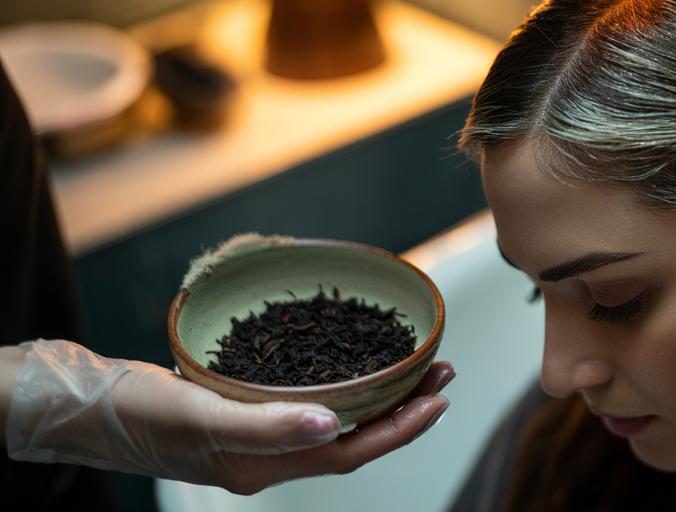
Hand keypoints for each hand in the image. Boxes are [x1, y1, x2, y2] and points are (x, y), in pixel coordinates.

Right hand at [5, 339, 453, 494]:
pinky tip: (349, 360)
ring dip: (376, 394)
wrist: (85, 408)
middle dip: (402, 408)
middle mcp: (268, 455)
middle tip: (441, 370)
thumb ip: (267, 425)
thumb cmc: (137, 414)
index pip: (351, 453)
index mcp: (265, 465)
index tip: (440, 397)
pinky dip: (337, 384)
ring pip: (333, 420)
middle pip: (352, 438)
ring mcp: (255, 436)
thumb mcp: (201, 414)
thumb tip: (334, 427)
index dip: (400, 428)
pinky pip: (305, 404)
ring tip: (412, 363)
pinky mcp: (240, 412)